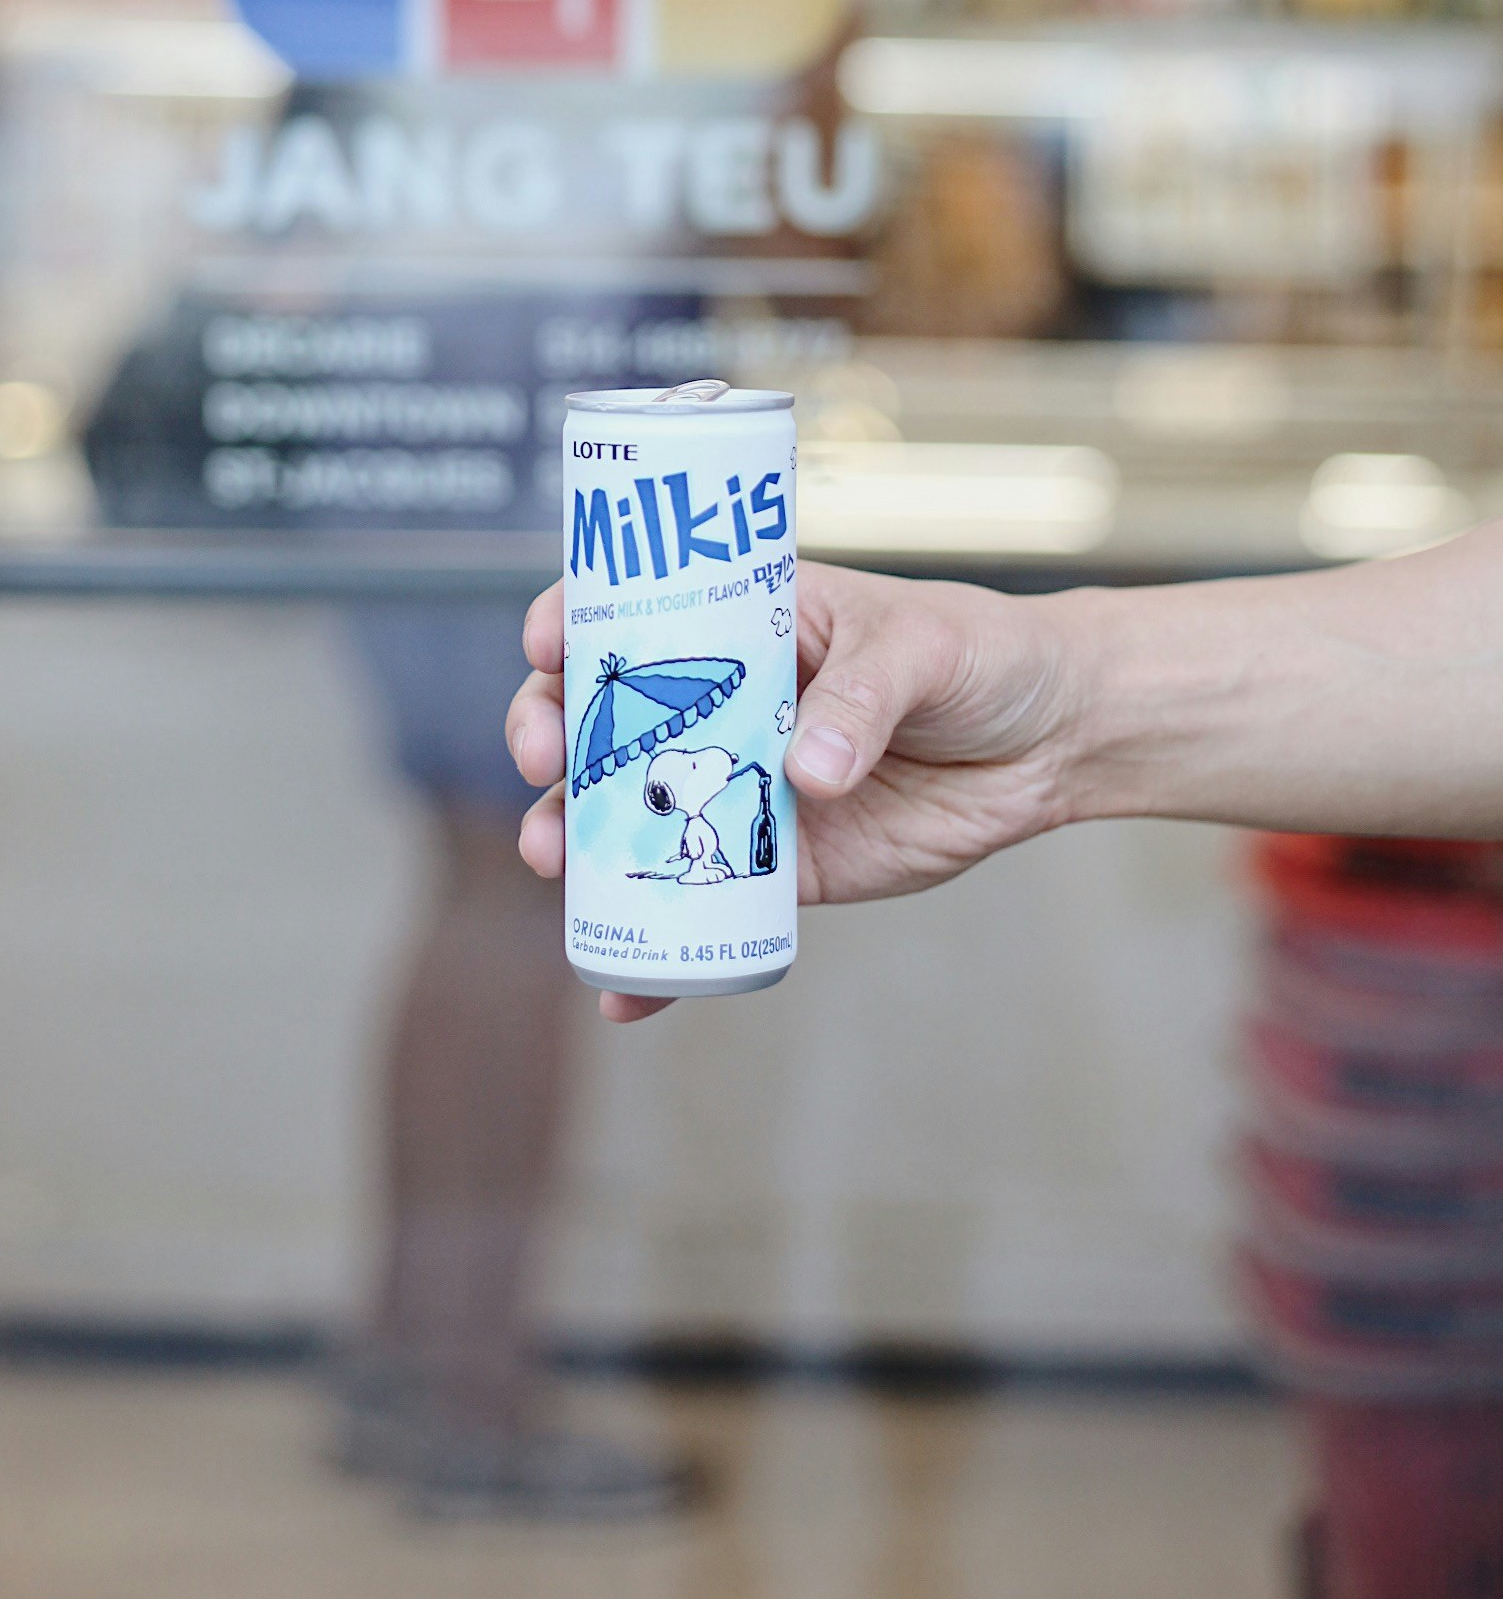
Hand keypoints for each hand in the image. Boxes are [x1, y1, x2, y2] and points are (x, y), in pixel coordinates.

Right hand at [506, 562, 1086, 1021]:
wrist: (1052, 741)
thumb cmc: (982, 654)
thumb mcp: (923, 647)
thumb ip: (863, 698)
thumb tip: (806, 770)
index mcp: (741, 621)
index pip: (630, 608)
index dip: (571, 622)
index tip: (547, 646)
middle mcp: (720, 702)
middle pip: (603, 716)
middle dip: (551, 737)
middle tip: (546, 763)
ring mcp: (739, 786)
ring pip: (629, 814)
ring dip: (574, 840)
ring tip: (556, 863)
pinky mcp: (777, 865)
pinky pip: (699, 905)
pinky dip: (655, 953)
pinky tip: (622, 991)